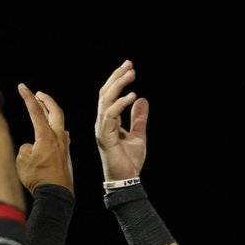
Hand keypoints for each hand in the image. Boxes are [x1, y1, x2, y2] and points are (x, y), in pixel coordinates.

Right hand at [15, 84, 71, 193]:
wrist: (56, 195)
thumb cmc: (38, 179)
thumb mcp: (22, 160)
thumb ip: (26, 148)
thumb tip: (32, 147)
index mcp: (46, 136)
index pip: (36, 111)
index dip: (28, 97)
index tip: (22, 86)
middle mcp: (58, 137)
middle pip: (55, 111)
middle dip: (46, 99)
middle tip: (38, 93)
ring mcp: (64, 145)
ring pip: (60, 123)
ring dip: (52, 113)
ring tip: (44, 109)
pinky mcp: (66, 154)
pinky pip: (62, 135)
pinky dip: (56, 128)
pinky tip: (55, 131)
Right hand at [95, 59, 147, 181]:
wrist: (126, 180)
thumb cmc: (129, 161)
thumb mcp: (138, 135)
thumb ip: (138, 118)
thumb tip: (142, 100)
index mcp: (107, 121)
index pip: (108, 95)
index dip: (116, 80)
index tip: (128, 67)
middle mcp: (102, 123)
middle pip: (105, 93)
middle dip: (116, 77)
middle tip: (129, 65)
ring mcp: (102, 129)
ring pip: (105, 101)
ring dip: (118, 86)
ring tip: (131, 74)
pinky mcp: (105, 137)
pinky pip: (110, 116)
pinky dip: (120, 104)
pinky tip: (132, 96)